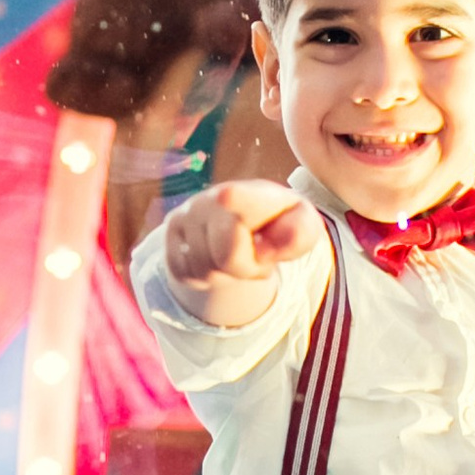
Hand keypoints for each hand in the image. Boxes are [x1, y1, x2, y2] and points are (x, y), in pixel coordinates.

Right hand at [163, 177, 321, 325]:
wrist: (250, 217)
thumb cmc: (281, 224)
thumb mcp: (303, 228)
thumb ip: (298, 235)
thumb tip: (266, 250)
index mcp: (254, 196)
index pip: (243, 198)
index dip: (235, 199)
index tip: (227, 196)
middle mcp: (214, 199)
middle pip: (226, 258)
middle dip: (246, 270)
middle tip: (259, 256)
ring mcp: (188, 213)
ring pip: (203, 271)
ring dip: (225, 276)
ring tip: (238, 255)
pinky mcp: (171, 230)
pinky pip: (184, 275)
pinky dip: (204, 278)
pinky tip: (216, 259)